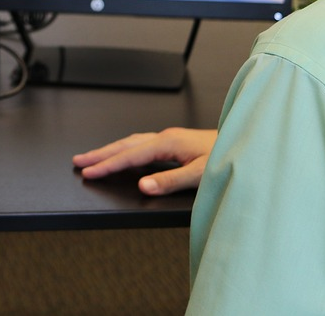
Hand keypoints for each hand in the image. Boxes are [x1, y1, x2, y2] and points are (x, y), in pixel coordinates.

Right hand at [72, 128, 217, 195]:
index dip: (107, 165)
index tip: (88, 172)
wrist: (246, 142)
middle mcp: (166, 137)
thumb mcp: (201, 174)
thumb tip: (143, 185)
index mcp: (168, 143)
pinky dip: (126, 149)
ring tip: (92, 157)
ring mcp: (169, 138)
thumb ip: (170, 181)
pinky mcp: (174, 143)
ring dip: (111, 150)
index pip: (130, 155)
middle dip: (100, 153)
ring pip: (132, 142)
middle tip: (78, 161)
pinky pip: (141, 144)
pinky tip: (124, 155)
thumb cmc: (228, 157)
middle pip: (125, 144)